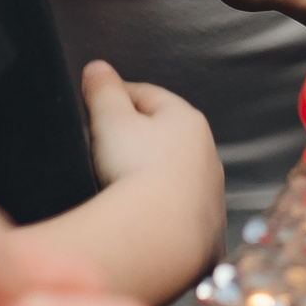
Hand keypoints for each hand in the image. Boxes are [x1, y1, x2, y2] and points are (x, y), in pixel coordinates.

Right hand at [78, 60, 223, 285]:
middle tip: (102, 144)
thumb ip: (102, 90)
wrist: (160, 236)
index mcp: (187, 120)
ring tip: (119, 184)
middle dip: (136, 137)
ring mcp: (210, 194)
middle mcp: (207, 154)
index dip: (117, 95)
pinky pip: (177, 212)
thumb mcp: (110, 119)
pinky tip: (140, 217)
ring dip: (151, 175)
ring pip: (174, 175)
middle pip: (165, 136)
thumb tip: (97, 68)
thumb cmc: (135, 170)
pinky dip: (159, 210)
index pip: (147, 96)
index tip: (94, 103)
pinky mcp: (207, 229)